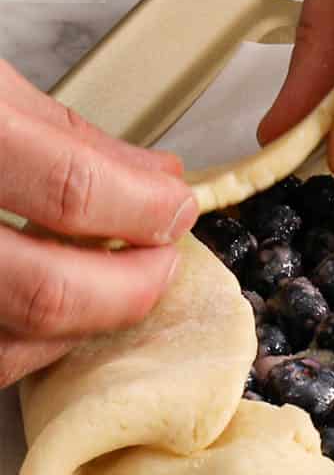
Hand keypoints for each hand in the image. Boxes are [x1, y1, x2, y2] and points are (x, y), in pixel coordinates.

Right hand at [0, 61, 195, 387]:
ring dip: (78, 326)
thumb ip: (54, 128)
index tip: (175, 208)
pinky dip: (19, 344)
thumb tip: (149, 174)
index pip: (70, 191)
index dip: (144, 209)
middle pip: (44, 293)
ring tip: (109, 285)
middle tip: (158, 260)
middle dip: (129, 287)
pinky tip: (41, 313)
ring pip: (6, 346)